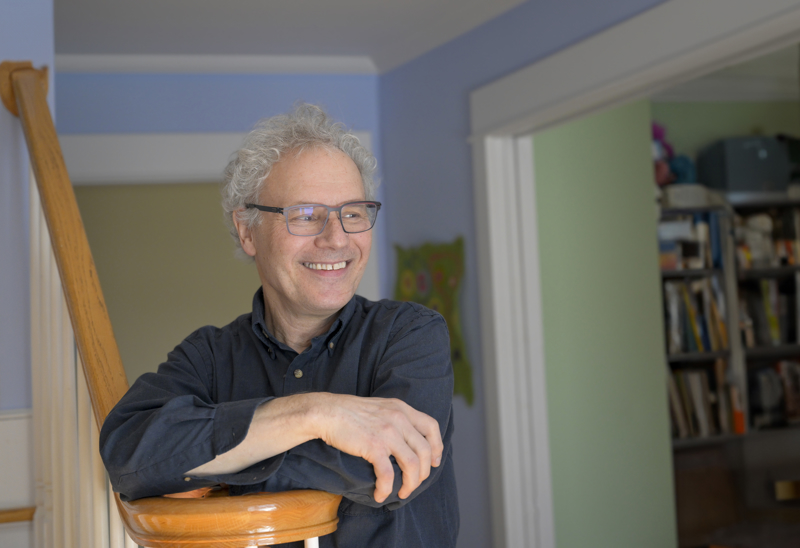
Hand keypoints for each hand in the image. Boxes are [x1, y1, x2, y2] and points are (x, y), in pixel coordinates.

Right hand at [312, 394, 442, 502]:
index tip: (434, 461)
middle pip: (426, 451)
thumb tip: (406, 438)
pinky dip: (386, 488)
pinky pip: (388, 474)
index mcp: (402, 409)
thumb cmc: (350, 412)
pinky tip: (380, 494)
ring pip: (413, 465)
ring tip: (402, 493)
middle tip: (414, 483)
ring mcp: (388, 433)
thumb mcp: (381, 407)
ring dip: (410, 484)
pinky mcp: (374, 446)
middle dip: (424, 472)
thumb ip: (396, 418)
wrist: (327, 411)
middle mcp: (399, 419)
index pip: (431, 427)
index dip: (437, 447)